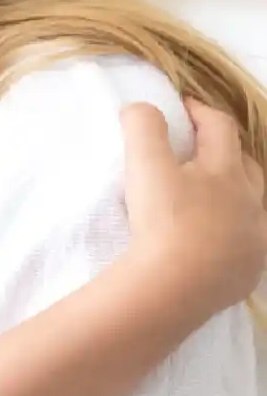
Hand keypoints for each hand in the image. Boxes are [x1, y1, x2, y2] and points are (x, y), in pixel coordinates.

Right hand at [121, 100, 265, 312]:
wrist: (175, 288)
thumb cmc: (163, 221)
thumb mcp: (144, 164)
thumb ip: (143, 126)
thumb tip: (141, 109)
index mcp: (226, 170)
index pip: (219, 127)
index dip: (199, 110)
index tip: (181, 107)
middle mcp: (250, 200)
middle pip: (244, 163)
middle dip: (222, 150)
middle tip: (195, 150)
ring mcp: (254, 237)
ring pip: (252, 203)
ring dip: (234, 190)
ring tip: (209, 193)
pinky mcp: (249, 269)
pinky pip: (248, 241)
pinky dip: (234, 230)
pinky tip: (215, 237)